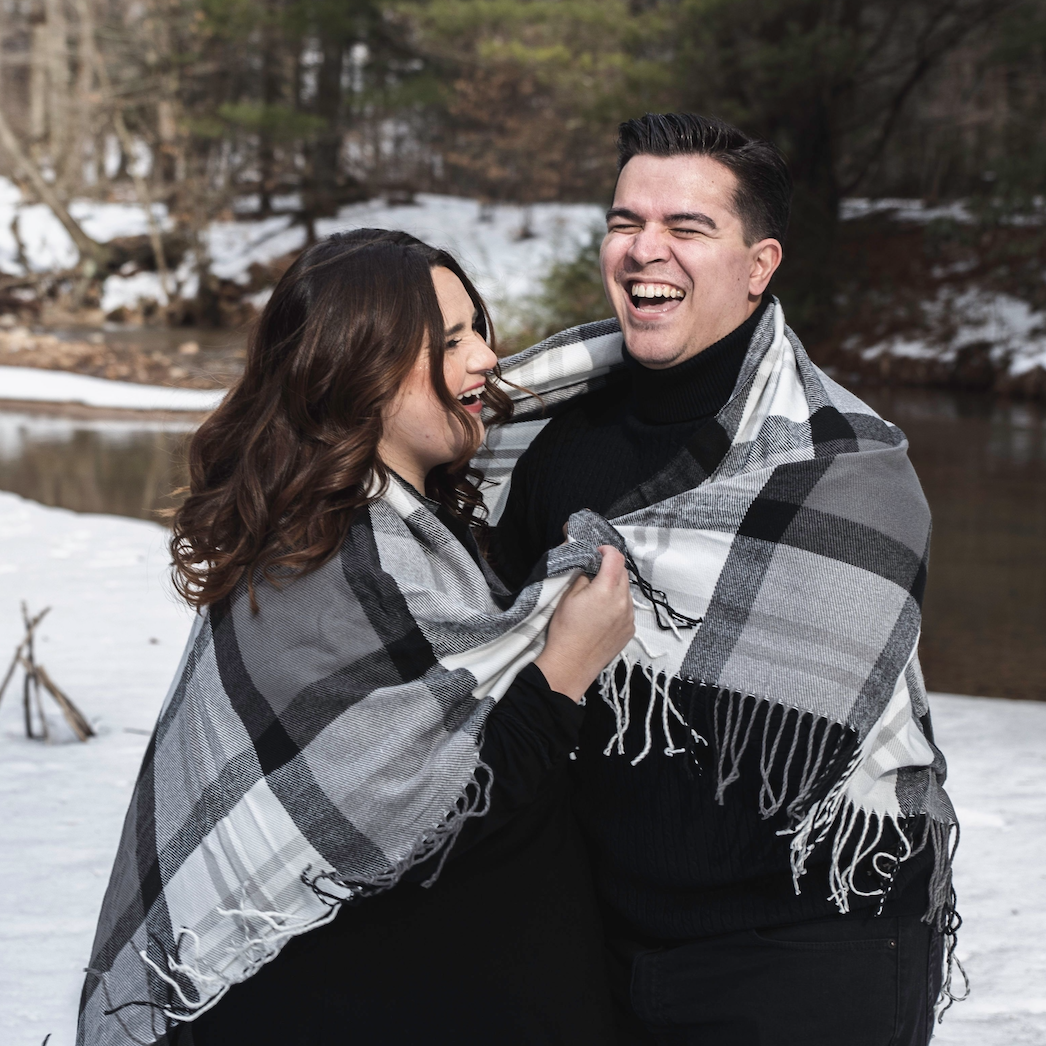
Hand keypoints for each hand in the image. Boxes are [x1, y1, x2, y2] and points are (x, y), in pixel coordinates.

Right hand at [534, 546, 634, 702]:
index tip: (598, 552)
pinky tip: (603, 615)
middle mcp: (623, 601)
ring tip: (598, 598)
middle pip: (623, 573)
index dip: (607, 550)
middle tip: (595, 574)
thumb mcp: (568, 596)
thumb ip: (584, 577)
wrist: (572, 664)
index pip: (616, 558)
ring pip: (627, 592)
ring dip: (615, 588)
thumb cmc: (565, 630)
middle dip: (611, 569)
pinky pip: (627, 609)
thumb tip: (592, 569)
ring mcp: (629, 617)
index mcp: (606, 589)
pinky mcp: (630, 630)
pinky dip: (618, 605)